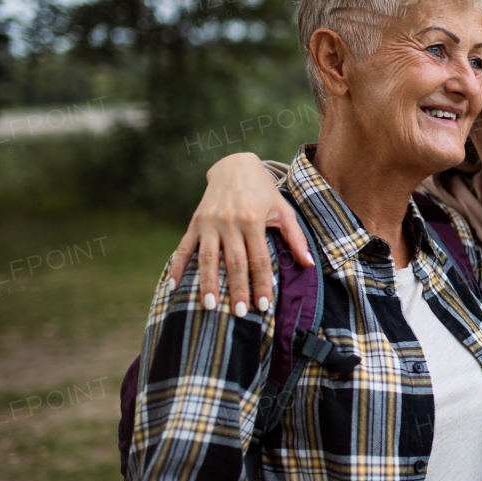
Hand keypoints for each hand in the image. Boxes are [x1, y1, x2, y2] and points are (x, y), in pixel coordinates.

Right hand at [169, 152, 311, 315]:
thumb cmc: (263, 193)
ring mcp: (209, 223)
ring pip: (208, 258)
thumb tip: (308, 264)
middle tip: (240, 313)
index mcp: (253, 221)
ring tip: (210, 306)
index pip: (259, 260)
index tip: (264, 306)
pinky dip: (177, 266)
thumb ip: (296, 237)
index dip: (261, 284)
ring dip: (208, 283)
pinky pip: (183, 248)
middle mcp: (229, 222)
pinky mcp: (194, 223)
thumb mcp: (283, 210)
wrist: (234, 167)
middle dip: (237, 289)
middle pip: (234, 262)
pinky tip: (173, 286)